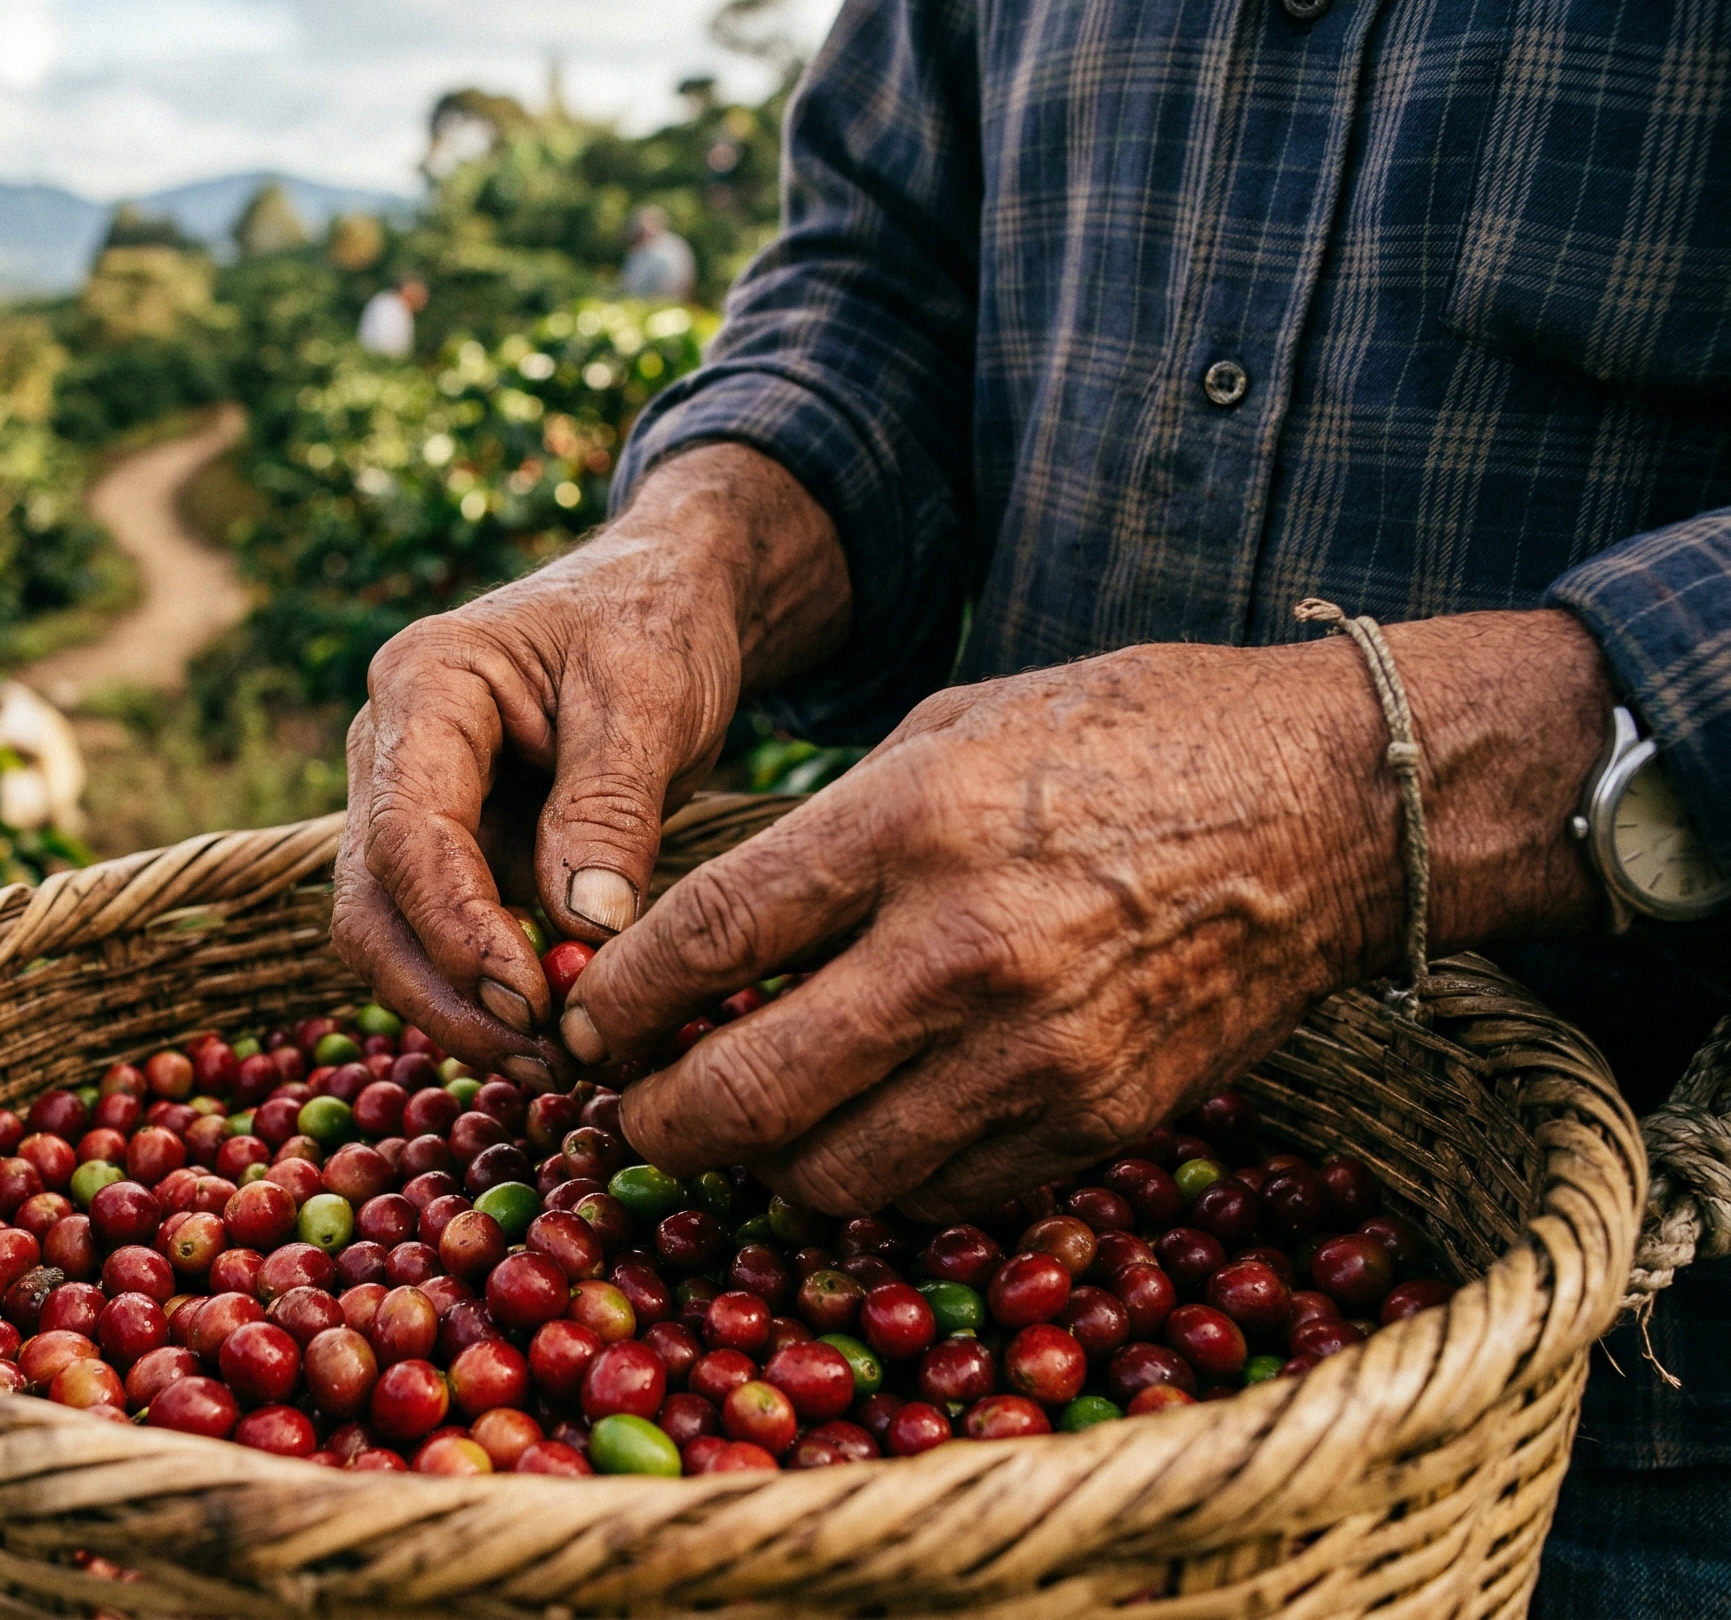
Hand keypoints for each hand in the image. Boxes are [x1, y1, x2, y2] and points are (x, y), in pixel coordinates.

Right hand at [330, 445, 850, 1086]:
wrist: (662, 600)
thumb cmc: (654, 626)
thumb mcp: (651, 700)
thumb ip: (611, 809)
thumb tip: (585, 933)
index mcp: (423, 684)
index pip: (408, 832)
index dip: (459, 931)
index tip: (535, 1001)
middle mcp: (387, 749)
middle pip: (373, 903)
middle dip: (448, 994)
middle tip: (546, 1060)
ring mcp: (404, 805)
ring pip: (391, 937)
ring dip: (462, 1011)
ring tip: (556, 1065)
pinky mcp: (445, 854)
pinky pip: (438, 941)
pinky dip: (486, 997)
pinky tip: (553, 1037)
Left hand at [565, 610, 1614, 1218]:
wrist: (1334, 804)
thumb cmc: (1133, 736)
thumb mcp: (956, 727)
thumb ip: (826, 830)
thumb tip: (711, 927)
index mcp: (912, 822)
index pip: (708, 941)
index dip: (619, 1004)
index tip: (583, 1029)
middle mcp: (966, 950)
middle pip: (749, 1090)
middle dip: (659, 1122)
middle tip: (629, 1117)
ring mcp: (1040, 1053)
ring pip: (838, 1171)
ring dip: (763, 1168)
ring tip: (737, 1135)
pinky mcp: (1100, 1120)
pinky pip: (943, 1190)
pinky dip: (878, 1180)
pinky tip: (855, 1140)